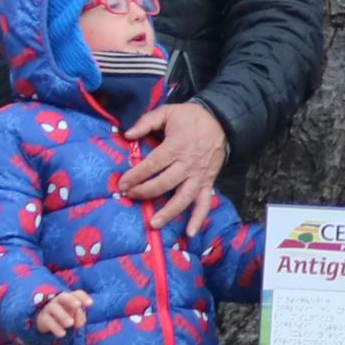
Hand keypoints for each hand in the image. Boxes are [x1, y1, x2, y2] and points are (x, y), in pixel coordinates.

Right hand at [32, 288, 87, 336]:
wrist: (46, 323)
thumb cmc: (66, 316)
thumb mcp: (76, 318)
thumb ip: (80, 317)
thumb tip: (78, 318)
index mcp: (69, 298)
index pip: (77, 294)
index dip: (83, 297)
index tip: (90, 304)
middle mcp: (58, 301)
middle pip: (63, 297)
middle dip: (71, 300)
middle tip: (78, 305)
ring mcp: (49, 308)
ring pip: (54, 308)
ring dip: (63, 315)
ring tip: (70, 323)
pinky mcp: (42, 318)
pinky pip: (48, 321)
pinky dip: (55, 327)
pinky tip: (62, 334)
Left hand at [119, 100, 228, 231]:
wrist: (221, 121)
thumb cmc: (190, 118)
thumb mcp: (167, 112)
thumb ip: (146, 122)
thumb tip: (127, 135)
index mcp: (176, 147)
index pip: (153, 165)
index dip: (136, 175)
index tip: (122, 183)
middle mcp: (188, 165)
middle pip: (164, 184)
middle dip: (145, 192)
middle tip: (129, 195)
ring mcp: (199, 176)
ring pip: (183, 198)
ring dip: (168, 212)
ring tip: (153, 223)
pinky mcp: (208, 183)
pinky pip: (204, 203)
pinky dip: (199, 219)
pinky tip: (189, 232)